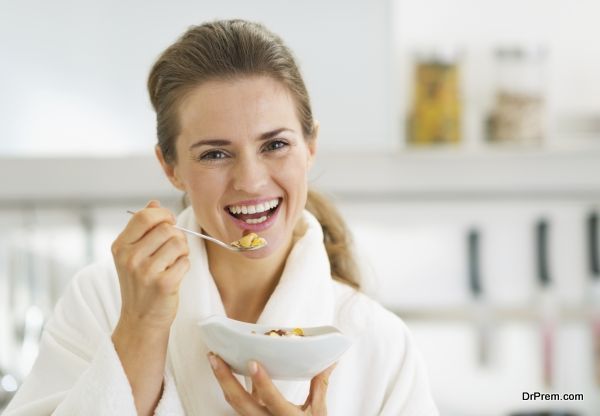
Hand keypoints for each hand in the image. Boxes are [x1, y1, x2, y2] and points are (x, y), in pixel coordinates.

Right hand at [111, 200, 189, 331]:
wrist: (141, 320)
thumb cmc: (140, 285)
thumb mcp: (133, 255)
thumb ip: (143, 228)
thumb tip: (154, 203)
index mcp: (120, 246)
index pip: (144, 216)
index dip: (163, 214)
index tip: (169, 222)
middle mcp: (130, 258)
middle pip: (166, 228)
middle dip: (176, 236)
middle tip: (172, 250)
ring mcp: (145, 271)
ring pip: (178, 243)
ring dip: (182, 251)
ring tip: (173, 262)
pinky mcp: (163, 284)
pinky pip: (185, 261)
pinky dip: (185, 266)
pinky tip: (175, 275)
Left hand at [208, 353, 335, 415]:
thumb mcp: (318, 411)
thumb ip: (320, 385)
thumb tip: (331, 360)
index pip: (272, 400)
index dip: (262, 383)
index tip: (253, 363)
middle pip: (241, 403)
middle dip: (225, 379)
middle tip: (214, 357)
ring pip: (235, 404)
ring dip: (224, 382)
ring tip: (215, 360)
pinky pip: (239, 405)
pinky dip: (232, 388)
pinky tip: (226, 371)